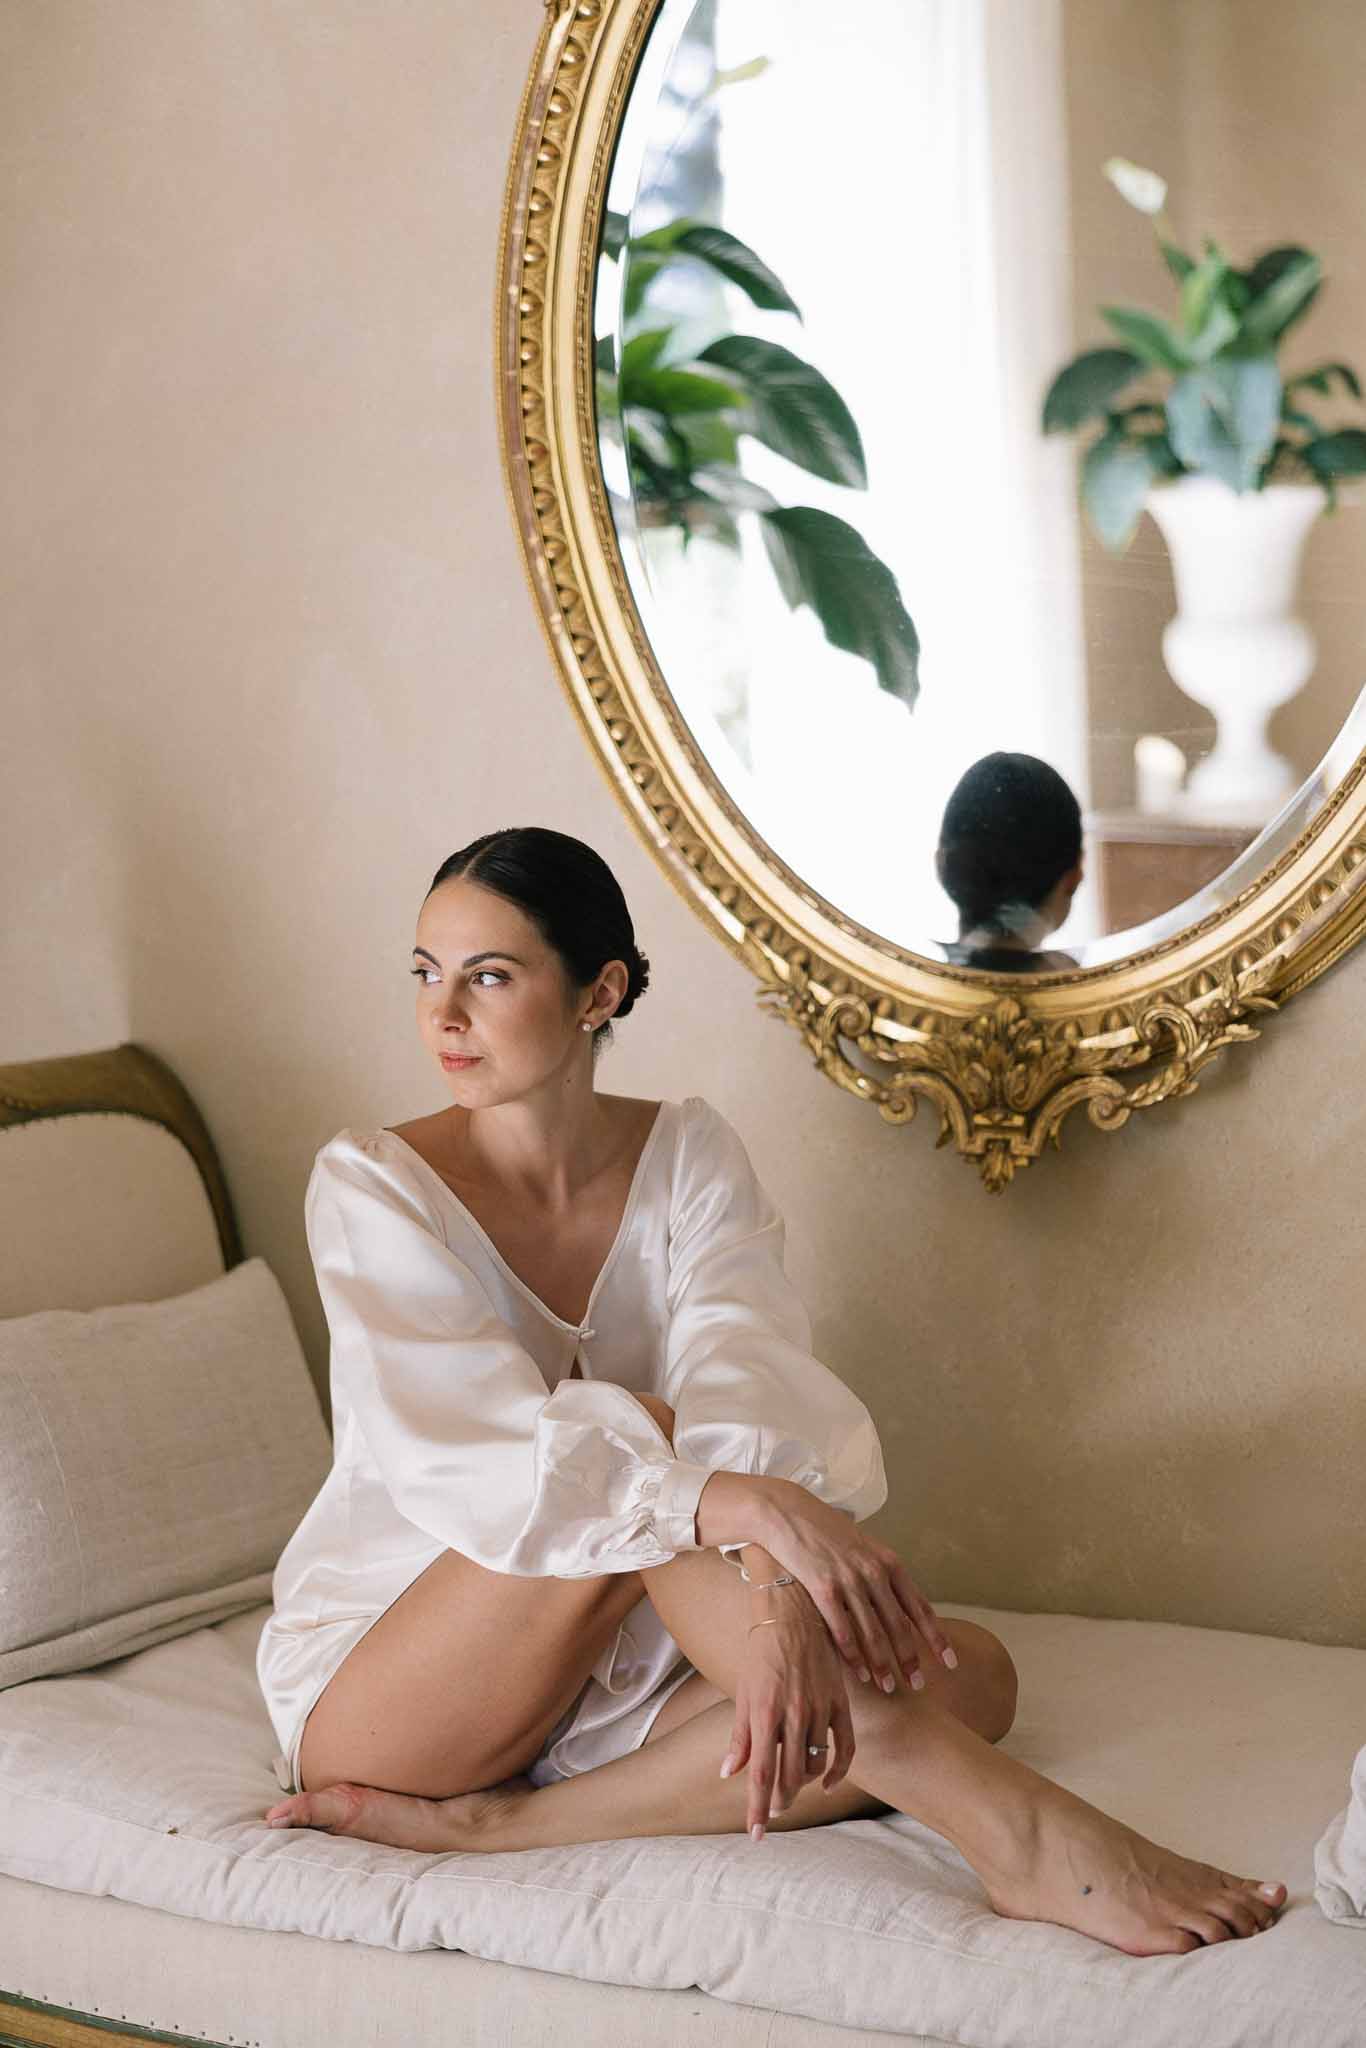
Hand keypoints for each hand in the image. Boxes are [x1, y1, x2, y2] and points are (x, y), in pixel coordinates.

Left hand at [719, 1582, 851, 1839]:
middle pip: (789, 1775)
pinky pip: (846, 1748)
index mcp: (765, 1712)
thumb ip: (739, 1735)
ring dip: (802, 1786)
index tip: (755, 1834)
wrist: (793, 1612)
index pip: (761, 1773)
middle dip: (778, 1801)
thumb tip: (727, 1773)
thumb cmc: (760, 1652)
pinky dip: (839, 1771)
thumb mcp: (743, 1692)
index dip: (757, 1807)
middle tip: (770, 1813)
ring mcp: (821, 1709)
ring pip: (815, 1765)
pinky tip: (827, 1783)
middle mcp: (794, 1714)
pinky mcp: (841, 1702)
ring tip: (789, 1792)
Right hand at [746, 1481, 955, 1696]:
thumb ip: (882, 1574)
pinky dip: (853, 1657)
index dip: (936, 1637)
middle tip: (918, 1685)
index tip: (950, 1663)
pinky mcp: (823, 1589)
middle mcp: (874, 1573)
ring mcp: (849, 1581)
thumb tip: (898, 1606)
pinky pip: (843, 1631)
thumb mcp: (864, 1547)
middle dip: (910, 1659)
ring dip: (883, 1665)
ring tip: (889, 1687)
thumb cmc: (826, 1531)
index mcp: (889, 1563)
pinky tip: (859, 1674)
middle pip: (899, 1626)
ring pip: (873, 1634)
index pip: (920, 1607)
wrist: (788, 1513)